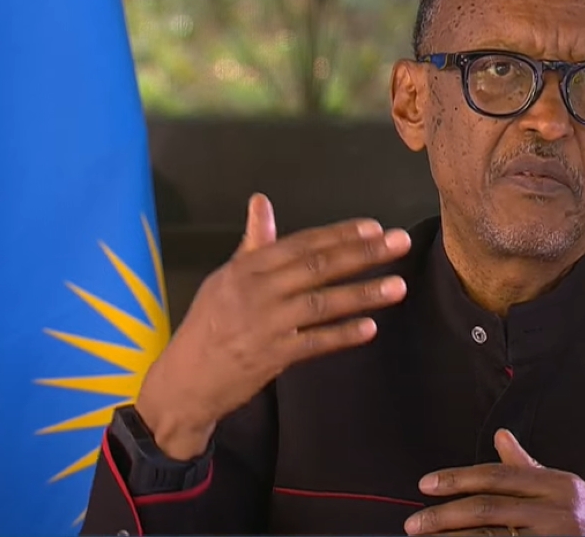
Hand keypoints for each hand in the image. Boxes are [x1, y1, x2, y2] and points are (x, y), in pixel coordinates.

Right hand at [135, 193, 410, 458]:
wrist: (184, 382)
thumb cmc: (207, 325)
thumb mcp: (224, 279)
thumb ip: (253, 244)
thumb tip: (260, 202)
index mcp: (247, 267)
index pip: (301, 244)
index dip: (339, 234)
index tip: (374, 227)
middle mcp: (257, 290)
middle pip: (318, 267)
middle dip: (362, 253)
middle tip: (400, 242)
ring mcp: (266, 324)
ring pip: (322, 303)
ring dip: (363, 294)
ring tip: (398, 286)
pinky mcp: (272, 356)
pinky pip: (314, 342)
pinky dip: (342, 335)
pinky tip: (370, 329)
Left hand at [404, 430, 584, 535]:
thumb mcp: (566, 489)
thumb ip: (528, 466)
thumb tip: (501, 437)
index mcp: (557, 483)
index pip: (497, 476)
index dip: (458, 479)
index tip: (426, 484)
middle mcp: (557, 509)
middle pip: (488, 508)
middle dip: (444, 515)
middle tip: (414, 523)